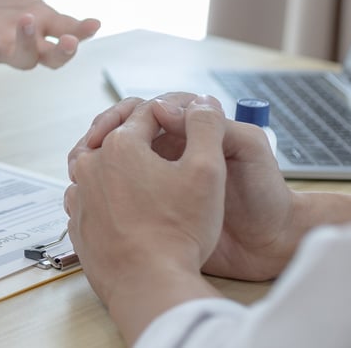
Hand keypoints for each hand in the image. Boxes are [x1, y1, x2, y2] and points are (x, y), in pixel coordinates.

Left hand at [0, 0, 99, 70]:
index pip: (69, 31)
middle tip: (70, 41)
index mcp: (43, 22)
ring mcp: (1, 48)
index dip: (83, 31)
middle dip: (63, 53)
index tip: (94, 23)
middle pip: (52, 59)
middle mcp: (25, 40)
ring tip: (27, 19)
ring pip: (22, 59)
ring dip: (26, 42)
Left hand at [65, 95, 226, 342]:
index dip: (170, 115)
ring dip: (116, 163)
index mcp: (121, 145)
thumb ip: (206, 127)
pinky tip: (124, 203)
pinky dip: (103, 193)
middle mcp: (91, 165)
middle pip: (115, 135)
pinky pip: (87, 196)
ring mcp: (79, 195)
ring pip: (96, 165)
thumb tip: (201, 102)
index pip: (147, 114)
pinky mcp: (76, 223)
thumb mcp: (207, 170)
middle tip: (160, 142)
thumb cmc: (179, 231)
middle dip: (138, 136)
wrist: (149, 284)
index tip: (184, 124)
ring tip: (141, 172)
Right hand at [81, 92, 298, 281]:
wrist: (270, 244)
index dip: (126, 114)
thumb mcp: (249, 147)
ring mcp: (160, 179)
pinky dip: (100, 190)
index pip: (150, 109)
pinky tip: (88, 196)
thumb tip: (163, 107)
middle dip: (102, 134)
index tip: (114, 128)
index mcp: (192, 132)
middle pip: (125, 131)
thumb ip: (213, 124)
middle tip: (88, 148)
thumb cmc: (266, 194)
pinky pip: (120, 193)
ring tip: (80, 171)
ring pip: (117, 161)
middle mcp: (172, 151)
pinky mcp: (155, 206)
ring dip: (95, 162)